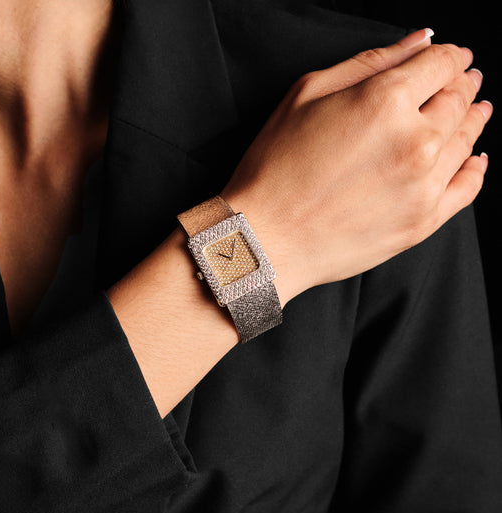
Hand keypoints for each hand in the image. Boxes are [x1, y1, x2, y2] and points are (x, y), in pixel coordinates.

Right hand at [221, 30, 491, 305]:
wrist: (266, 239)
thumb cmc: (274, 168)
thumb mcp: (305, 96)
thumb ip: (368, 63)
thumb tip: (419, 42)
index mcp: (384, 101)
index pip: (440, 64)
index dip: (451, 56)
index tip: (455, 57)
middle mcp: (414, 141)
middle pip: (458, 101)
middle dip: (464, 85)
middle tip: (467, 81)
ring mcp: (422, 186)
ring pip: (467, 141)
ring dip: (474, 119)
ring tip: (477, 111)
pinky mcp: (422, 223)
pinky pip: (467, 188)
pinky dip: (476, 169)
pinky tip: (476, 159)